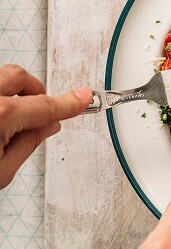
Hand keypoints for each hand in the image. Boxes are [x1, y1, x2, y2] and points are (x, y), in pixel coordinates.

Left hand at [0, 64, 92, 187]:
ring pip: (1, 76)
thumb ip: (28, 144)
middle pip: (19, 76)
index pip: (46, 106)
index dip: (69, 104)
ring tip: (12, 118)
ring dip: (12, 93)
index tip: (83, 98)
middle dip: (35, 90)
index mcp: (0, 114)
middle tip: (41, 110)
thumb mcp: (1, 171)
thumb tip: (46, 126)